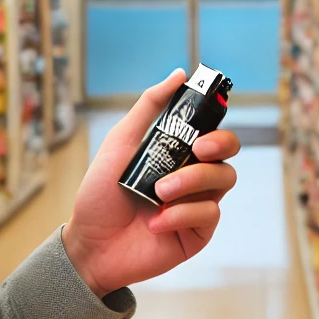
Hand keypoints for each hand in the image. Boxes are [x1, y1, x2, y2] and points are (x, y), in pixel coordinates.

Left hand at [62, 70, 240, 296]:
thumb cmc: (101, 195)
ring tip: (159, 192)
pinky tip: (155, 221)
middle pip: (229, 153)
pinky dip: (181, 215)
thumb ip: (149, 107)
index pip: (212, 132)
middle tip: (196, 150)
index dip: (217, 123)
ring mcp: (198, 204)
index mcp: (178, 154)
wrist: (89, 244)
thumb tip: (180, 74)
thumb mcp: (120, 143)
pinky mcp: (198, 233)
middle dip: (219, 145)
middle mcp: (193, 176)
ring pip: (223, 180)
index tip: (206, 121)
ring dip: (191, 181)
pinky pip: (209, 214)